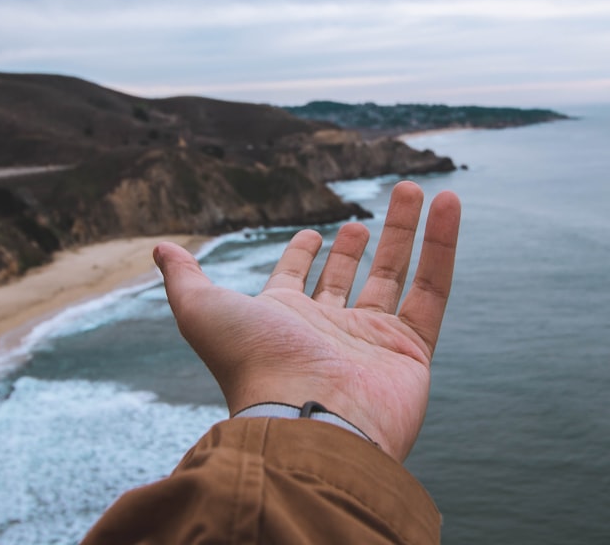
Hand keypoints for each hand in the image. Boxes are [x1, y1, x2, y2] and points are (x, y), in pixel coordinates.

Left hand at [152, 181, 460, 461]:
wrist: (308, 420)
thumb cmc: (253, 364)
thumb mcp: (204, 310)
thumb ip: (185, 278)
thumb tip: (160, 249)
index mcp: (284, 321)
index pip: (296, 281)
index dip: (301, 256)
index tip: (312, 234)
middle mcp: (328, 331)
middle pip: (349, 276)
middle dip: (357, 244)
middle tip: (364, 214)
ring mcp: (372, 342)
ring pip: (395, 275)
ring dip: (405, 232)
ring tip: (411, 190)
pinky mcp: (411, 351)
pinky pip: (433, 290)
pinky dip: (443, 246)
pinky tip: (449, 204)